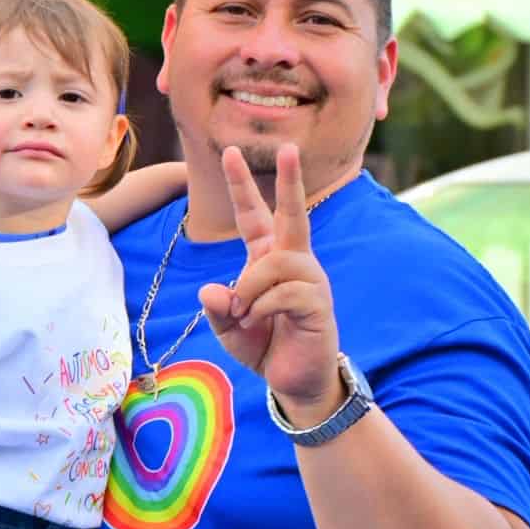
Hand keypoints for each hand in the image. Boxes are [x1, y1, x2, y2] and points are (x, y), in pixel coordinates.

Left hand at [200, 144, 343, 417]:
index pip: (255, 215)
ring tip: (244, 314)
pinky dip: (262, 307)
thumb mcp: (228, 328)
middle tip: (289, 147)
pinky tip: (260, 322)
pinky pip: (284, 291)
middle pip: (293, 213)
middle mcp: (294, 262)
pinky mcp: (318, 302)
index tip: (230, 152)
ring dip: (250, 288)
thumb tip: (211, 290)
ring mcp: (310, 280)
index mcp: (269, 260)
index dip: (242, 185)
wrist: (296, 381)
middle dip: (289, 181)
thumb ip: (216, 308)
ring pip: (275, 263)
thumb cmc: (265, 347)